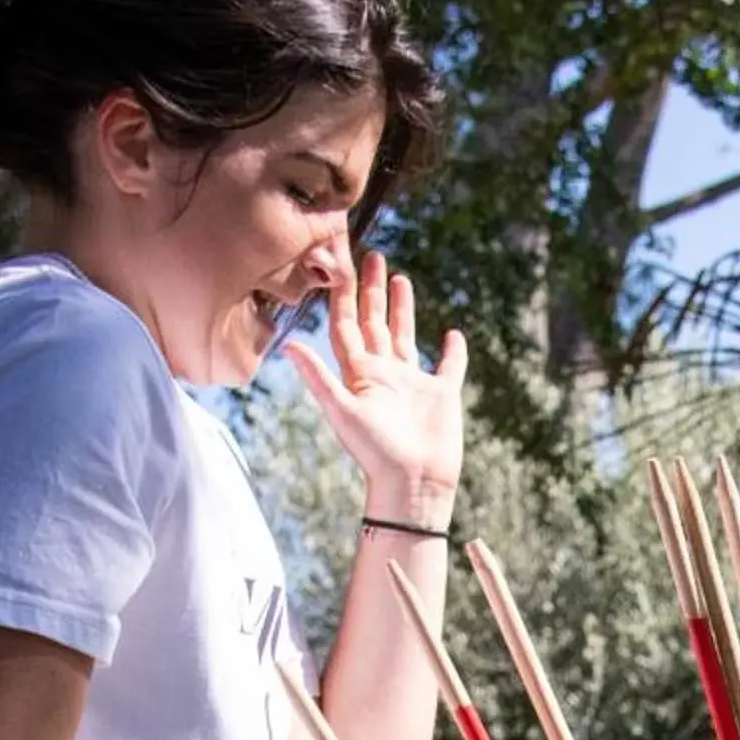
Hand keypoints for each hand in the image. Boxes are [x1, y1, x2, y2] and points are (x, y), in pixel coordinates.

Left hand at [288, 250, 467, 515]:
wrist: (414, 483)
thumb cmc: (375, 452)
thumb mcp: (342, 411)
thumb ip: (318, 377)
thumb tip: (287, 346)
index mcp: (358, 374)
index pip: (345, 325)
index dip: (341, 294)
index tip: (340, 262)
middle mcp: (382, 375)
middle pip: (373, 323)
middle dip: (371, 290)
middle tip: (371, 256)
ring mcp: (412, 384)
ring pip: (405, 335)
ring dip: (402, 308)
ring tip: (399, 278)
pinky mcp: (441, 395)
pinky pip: (448, 366)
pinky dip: (452, 351)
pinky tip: (452, 334)